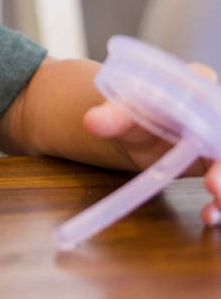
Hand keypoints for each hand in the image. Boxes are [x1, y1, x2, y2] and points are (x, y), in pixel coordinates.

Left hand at [84, 61, 220, 227]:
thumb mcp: (121, 113)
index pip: (206, 84)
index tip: (213, 130)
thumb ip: (111, 116)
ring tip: (215, 207)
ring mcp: (215, 139)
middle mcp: (210, 111)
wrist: (131, 134)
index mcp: (191, 84)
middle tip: (213, 184)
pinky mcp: (214, 163)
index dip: (212, 106)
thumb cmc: (131, 113)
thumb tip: (91, 121)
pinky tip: (209, 215)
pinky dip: (218, 201)